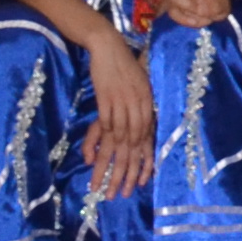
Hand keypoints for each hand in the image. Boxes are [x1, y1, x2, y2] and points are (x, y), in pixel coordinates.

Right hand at [87, 41, 159, 196]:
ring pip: (117, 140)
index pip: (147, 140)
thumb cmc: (124, 66)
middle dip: (125, 172)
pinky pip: (104, 125)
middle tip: (118, 194)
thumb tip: (136, 131)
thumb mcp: (138, 87)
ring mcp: (123, 102)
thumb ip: (139, 109)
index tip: (137, 183)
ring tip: (100, 185)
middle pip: (133, 145)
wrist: (109, 46)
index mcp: (148, 103)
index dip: (142, 163)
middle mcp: (139, 105)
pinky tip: (93, 158)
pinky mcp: (106, 99)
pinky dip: (99, 142)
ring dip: (108, 165)